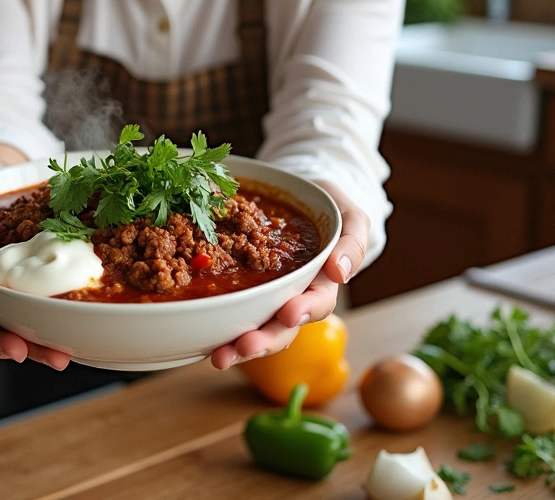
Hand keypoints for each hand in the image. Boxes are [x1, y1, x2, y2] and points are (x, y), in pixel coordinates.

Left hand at [208, 180, 367, 370]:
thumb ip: (351, 243)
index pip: (317, 302)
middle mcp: (295, 296)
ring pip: (257, 327)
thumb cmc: (334, 211)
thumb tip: (338, 273)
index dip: (304, 310)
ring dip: (240, 345)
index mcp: (323, 282)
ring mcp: (270, 295)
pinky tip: (203, 337)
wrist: (310, 198)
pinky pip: (235, 308)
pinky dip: (221, 323)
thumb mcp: (351, 218)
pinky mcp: (247, 287)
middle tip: (243, 346)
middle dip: (264, 340)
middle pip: (283, 327)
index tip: (289, 314)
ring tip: (220, 356)